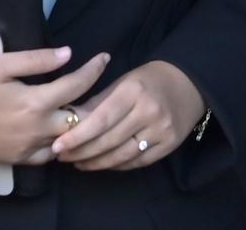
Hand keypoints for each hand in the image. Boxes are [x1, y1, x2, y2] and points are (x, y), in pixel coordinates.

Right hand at [0, 46, 109, 164]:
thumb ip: (36, 59)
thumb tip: (67, 54)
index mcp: (34, 102)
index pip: (75, 85)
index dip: (93, 70)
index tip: (104, 58)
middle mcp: (36, 129)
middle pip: (80, 119)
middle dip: (96, 101)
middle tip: (105, 88)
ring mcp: (27, 148)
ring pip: (67, 141)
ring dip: (81, 125)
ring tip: (88, 107)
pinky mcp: (17, 159)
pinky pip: (48, 155)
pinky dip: (60, 144)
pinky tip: (60, 132)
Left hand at [51, 60, 203, 170]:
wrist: (187, 82)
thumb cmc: (146, 80)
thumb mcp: (121, 82)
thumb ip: (97, 102)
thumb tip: (68, 120)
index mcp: (132, 91)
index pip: (101, 119)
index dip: (78, 136)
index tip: (58, 146)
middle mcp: (148, 111)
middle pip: (110, 140)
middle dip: (83, 151)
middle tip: (62, 157)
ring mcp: (161, 130)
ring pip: (123, 155)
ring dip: (98, 163)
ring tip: (79, 163)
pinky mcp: (170, 145)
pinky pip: (138, 162)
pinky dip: (118, 165)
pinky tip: (103, 164)